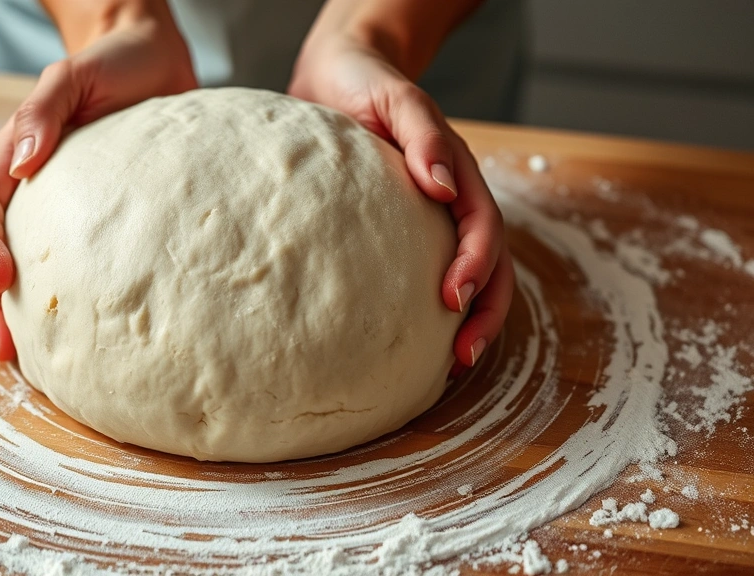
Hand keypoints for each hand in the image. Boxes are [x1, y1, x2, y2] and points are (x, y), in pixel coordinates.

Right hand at [0, 8, 196, 360]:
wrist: (155, 60)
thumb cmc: (112, 65)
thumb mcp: (72, 76)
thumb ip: (42, 112)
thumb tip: (20, 160)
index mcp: (12, 158)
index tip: (2, 281)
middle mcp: (29, 189)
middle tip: (6, 349)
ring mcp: (60, 208)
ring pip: (26, 266)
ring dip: (17, 312)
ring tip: (26, 357)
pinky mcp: (96, 220)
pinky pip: (72, 263)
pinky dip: (66, 298)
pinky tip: (80, 331)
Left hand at [289, 36, 513, 369]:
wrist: (338, 75)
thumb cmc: (366, 83)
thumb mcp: (397, 99)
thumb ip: (423, 135)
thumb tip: (440, 184)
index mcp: (456, 174)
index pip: (482, 228)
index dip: (475, 266)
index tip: (452, 299)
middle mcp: (450, 202)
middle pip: (490, 266)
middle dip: (484, 315)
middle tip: (460, 358)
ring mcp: (430, 221)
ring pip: (469, 278)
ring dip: (467, 322)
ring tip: (450, 366)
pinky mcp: (399, 233)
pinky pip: (423, 273)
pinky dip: (427, 311)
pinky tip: (412, 342)